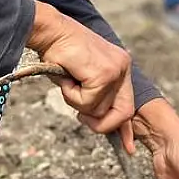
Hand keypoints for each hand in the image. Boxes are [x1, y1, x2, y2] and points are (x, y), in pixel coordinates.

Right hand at [28, 3, 136, 151]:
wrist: (50, 31)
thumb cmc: (59, 53)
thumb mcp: (80, 79)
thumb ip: (92, 96)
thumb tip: (94, 119)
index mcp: (120, 66)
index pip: (129, 103)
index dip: (126, 128)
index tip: (127, 147)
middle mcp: (123, 67)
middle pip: (124, 112)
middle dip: (102, 124)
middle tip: (81, 118)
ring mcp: (116, 70)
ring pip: (100, 109)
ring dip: (77, 102)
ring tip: (69, 80)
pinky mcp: (104, 74)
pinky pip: (88, 102)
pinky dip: (72, 95)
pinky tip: (68, 77)